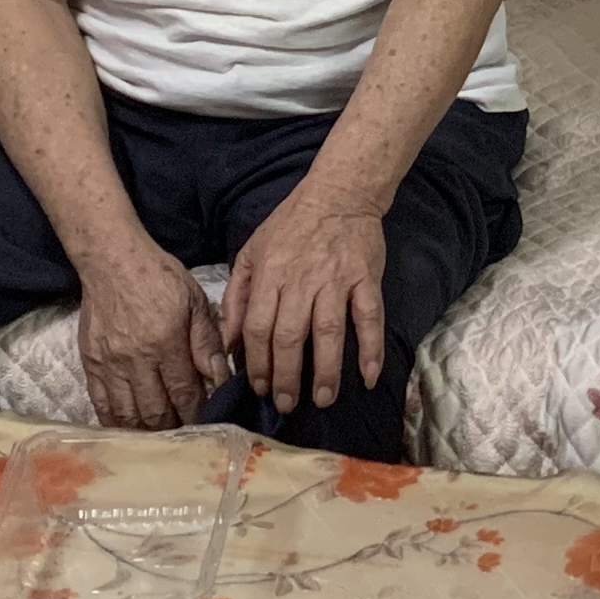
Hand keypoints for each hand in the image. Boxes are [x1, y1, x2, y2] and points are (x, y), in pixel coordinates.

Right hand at [77, 240, 227, 430]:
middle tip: (185, 435)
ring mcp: (110, 363)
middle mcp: (136, 358)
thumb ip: (206, 341)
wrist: (111, 260)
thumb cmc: (158, 276)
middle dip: (173, 428)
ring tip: (161, 435)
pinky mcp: (91, 363)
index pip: (184, 393)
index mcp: (166, 342)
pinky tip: (129, 429)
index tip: (206, 425)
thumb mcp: (193, 300)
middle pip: (156, 411)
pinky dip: (116, 422)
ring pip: (128, 414)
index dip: (196, 414)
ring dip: (146, 431)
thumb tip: (220, 377)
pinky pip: (101, 403)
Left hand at [229, 183, 389, 420]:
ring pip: (328, 333)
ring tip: (323, 399)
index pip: (257, 328)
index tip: (260, 387)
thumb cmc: (291, 225)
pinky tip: (369, 376)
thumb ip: (236, 297)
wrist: (338, 194)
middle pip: (290, 337)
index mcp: (269, 274)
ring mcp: (336, 281)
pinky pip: (369, 318)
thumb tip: (228, 343)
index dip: (257, 362)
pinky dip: (371, 349)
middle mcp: (301, 281)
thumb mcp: (251, 252)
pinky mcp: (366, 280)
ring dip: (326, 371)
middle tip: (287, 404)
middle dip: (287, 376)